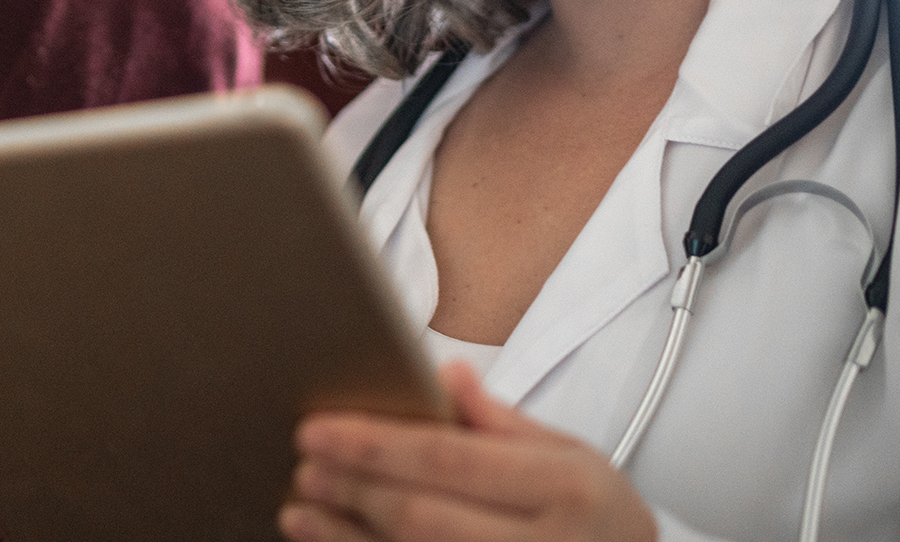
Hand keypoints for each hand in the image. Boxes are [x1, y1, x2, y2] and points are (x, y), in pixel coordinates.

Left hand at [280, 361, 658, 541]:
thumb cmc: (599, 516)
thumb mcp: (573, 455)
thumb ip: (502, 421)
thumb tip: (442, 373)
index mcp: (561, 487)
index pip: (450, 460)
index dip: (376, 445)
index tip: (319, 428)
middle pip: (423, 517)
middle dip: (354, 488)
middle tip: (305, 462)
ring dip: (346, 537)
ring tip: (300, 507)